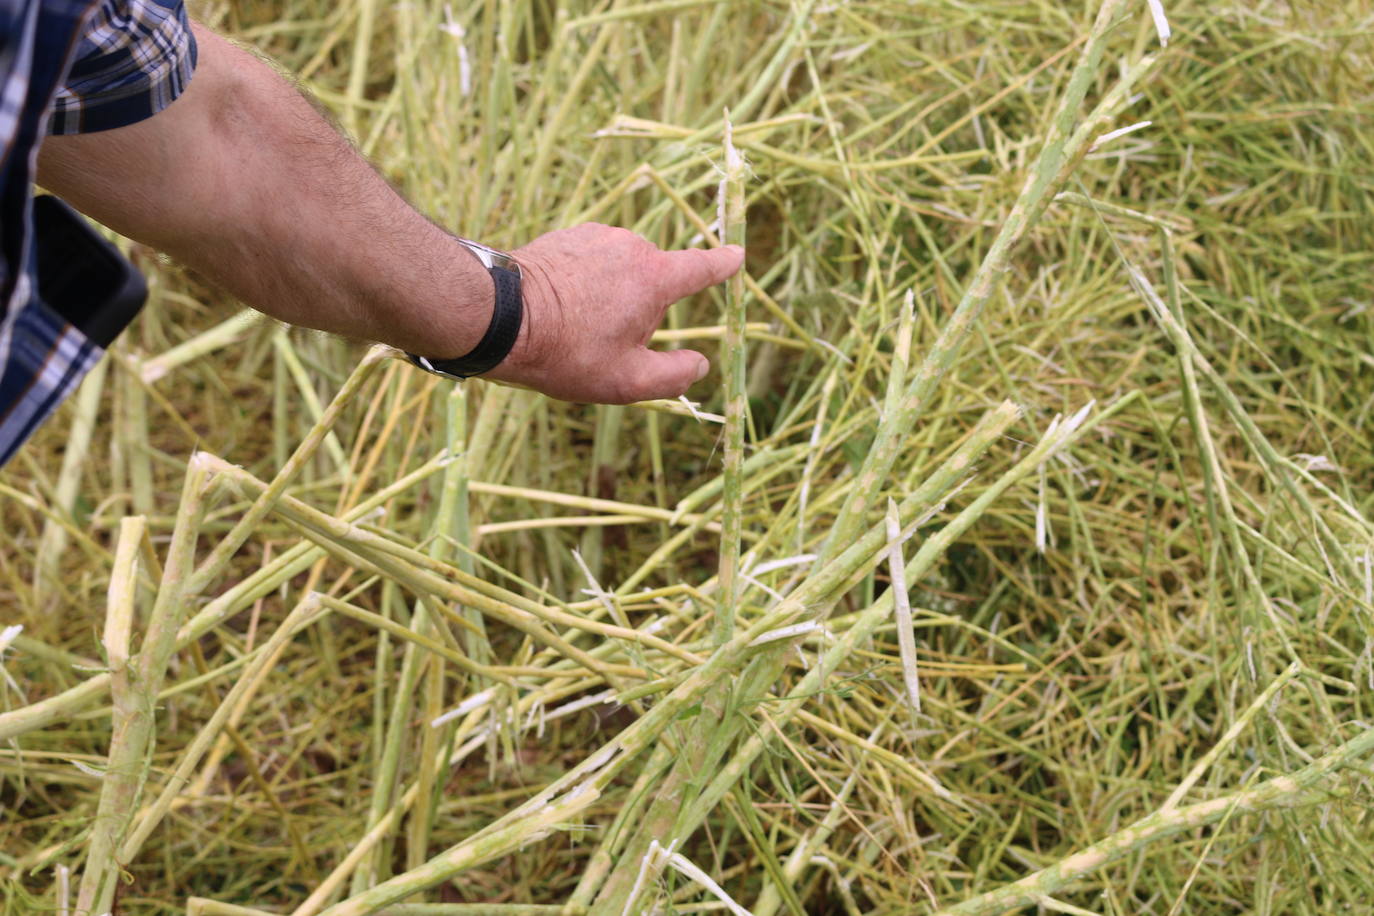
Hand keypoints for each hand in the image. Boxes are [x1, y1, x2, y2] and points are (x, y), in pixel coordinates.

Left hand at [483, 223, 744, 403]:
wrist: (500, 318)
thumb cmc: (568, 352)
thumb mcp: (627, 382)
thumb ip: (673, 376)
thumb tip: (700, 365)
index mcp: (655, 277)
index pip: (702, 268)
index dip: (723, 265)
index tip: (737, 256)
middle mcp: (631, 245)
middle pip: (654, 279)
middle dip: (641, 310)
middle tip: (604, 344)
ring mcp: (596, 235)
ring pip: (620, 271)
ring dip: (610, 296)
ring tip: (575, 327)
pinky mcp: (566, 235)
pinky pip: (591, 261)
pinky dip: (585, 283)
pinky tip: (559, 307)